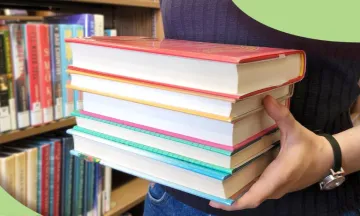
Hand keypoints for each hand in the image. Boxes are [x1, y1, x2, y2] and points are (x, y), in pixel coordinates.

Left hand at [209, 95, 333, 210]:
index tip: (216, 201)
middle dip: (227, 199)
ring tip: (213, 185)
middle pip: (247, 199)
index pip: (254, 197)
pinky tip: (231, 180)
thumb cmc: (310, 147)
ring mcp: (274, 189)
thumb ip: (281, 116)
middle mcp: (274, 187)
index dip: (235, 202)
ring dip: (234, 194)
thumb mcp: (295, 130)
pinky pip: (256, 192)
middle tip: (206, 189)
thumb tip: (266, 99)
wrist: (326, 159)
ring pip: (251, 196)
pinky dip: (243, 190)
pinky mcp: (275, 186)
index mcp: (277, 177)